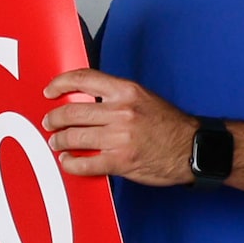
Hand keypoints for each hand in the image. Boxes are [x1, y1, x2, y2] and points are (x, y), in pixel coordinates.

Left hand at [42, 69, 199, 185]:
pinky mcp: (120, 161)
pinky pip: (85, 163)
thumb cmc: (170, 125)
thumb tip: (86, 101)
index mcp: (127, 91)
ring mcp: (120, 137)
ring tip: (56, 142)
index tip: (50, 90)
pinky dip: (70, 163)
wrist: (193, 148)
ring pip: (74, 138)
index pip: (84, 79)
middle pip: (72, 112)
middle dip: (54, 119)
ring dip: (59, 141)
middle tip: (50, 123)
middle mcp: (121, 112)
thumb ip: (116, 97)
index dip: (60, 83)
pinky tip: (68, 161)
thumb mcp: (144, 98)